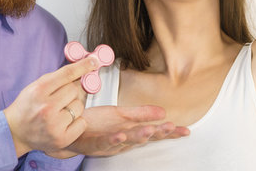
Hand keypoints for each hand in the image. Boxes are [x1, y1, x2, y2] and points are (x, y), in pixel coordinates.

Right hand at [3, 57, 98, 156]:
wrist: (15, 131)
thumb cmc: (26, 107)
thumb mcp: (35, 86)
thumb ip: (56, 78)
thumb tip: (80, 70)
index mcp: (39, 90)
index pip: (67, 74)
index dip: (83, 66)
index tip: (93, 62)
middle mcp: (47, 107)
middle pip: (75, 90)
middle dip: (71, 91)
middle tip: (60, 98)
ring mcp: (55, 124)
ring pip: (79, 106)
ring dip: (73, 106)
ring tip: (59, 111)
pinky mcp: (62, 138)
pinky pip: (82, 122)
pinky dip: (76, 121)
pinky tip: (64, 122)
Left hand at [61, 105, 189, 156]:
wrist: (69, 131)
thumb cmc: (95, 124)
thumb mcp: (120, 115)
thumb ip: (141, 114)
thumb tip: (163, 112)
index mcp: (130, 131)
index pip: (153, 132)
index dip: (169, 132)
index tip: (186, 130)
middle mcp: (123, 140)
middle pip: (143, 137)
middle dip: (157, 133)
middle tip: (171, 128)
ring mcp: (109, 143)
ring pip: (127, 141)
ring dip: (138, 136)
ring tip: (149, 131)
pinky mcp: (94, 143)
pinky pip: (105, 142)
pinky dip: (113, 140)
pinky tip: (120, 135)